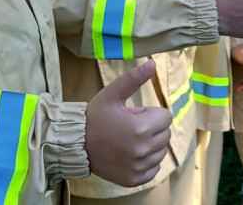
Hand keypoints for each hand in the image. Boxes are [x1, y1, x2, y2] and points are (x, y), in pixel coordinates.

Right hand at [86, 60, 171, 187]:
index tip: (134, 115)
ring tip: (129, 140)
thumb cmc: (95, 116)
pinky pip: (154, 168)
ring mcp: (139, 167)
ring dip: (150, 145)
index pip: (166, 116)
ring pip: (161, 152)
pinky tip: (129, 154)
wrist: (76, 144)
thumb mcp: (112, 94)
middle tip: (130, 126)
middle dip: (152, 128)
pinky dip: (146, 162)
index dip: (151, 113)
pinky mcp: (135, 179)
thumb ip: (134, 78)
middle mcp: (143, 150)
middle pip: (165, 134)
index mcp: (141, 128)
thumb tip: (152, 63)